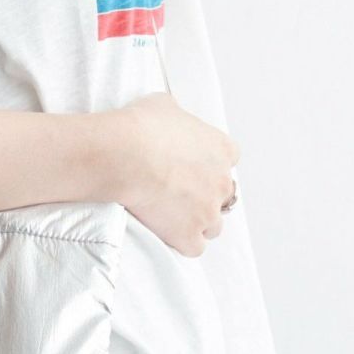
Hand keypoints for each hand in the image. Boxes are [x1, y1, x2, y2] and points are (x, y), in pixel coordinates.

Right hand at [97, 93, 240, 258]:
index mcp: (221, 148)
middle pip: (224, 196)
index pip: (229, 159)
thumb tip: (168, 119)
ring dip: (197, 223)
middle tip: (178, 193)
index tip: (190, 166)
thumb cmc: (140, 127)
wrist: (125, 155)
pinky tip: (166, 234)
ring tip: (171, 217)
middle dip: (205, 196)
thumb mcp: (163, 105)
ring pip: (213, 226)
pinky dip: (183, 243)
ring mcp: (208, 211)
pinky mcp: (189, 234)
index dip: (208, 165)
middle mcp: (222, 181)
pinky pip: (194, 247)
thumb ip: (176, 117)